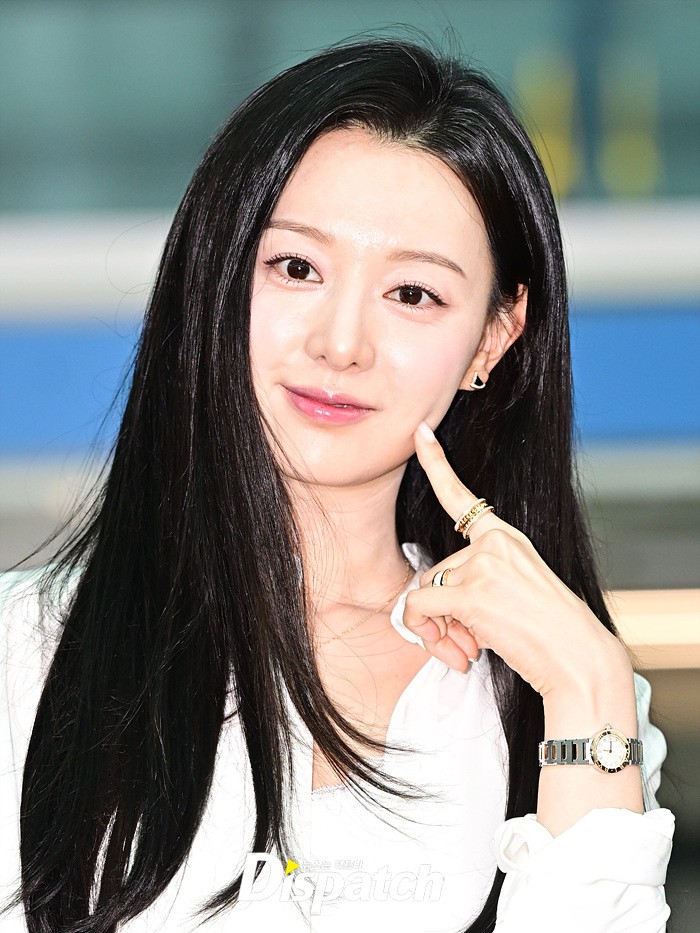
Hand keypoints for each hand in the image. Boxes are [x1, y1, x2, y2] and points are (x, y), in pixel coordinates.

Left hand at [404, 422, 629, 699]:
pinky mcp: (472, 592)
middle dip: (441, 611)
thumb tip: (425, 609)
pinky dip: (424, 631)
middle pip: (434, 570)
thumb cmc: (551, 635)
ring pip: (424, 591)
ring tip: (469, 649)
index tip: (420, 433)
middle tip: (467, 642)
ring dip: (437, 627)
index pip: (462, 497)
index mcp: (507, 538)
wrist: (580, 659)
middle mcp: (494, 544)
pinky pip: (418, 606)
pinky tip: (459, 652)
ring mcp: (483, 565)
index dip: (437, 464)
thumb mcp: (515, 594)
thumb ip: (475, 587)